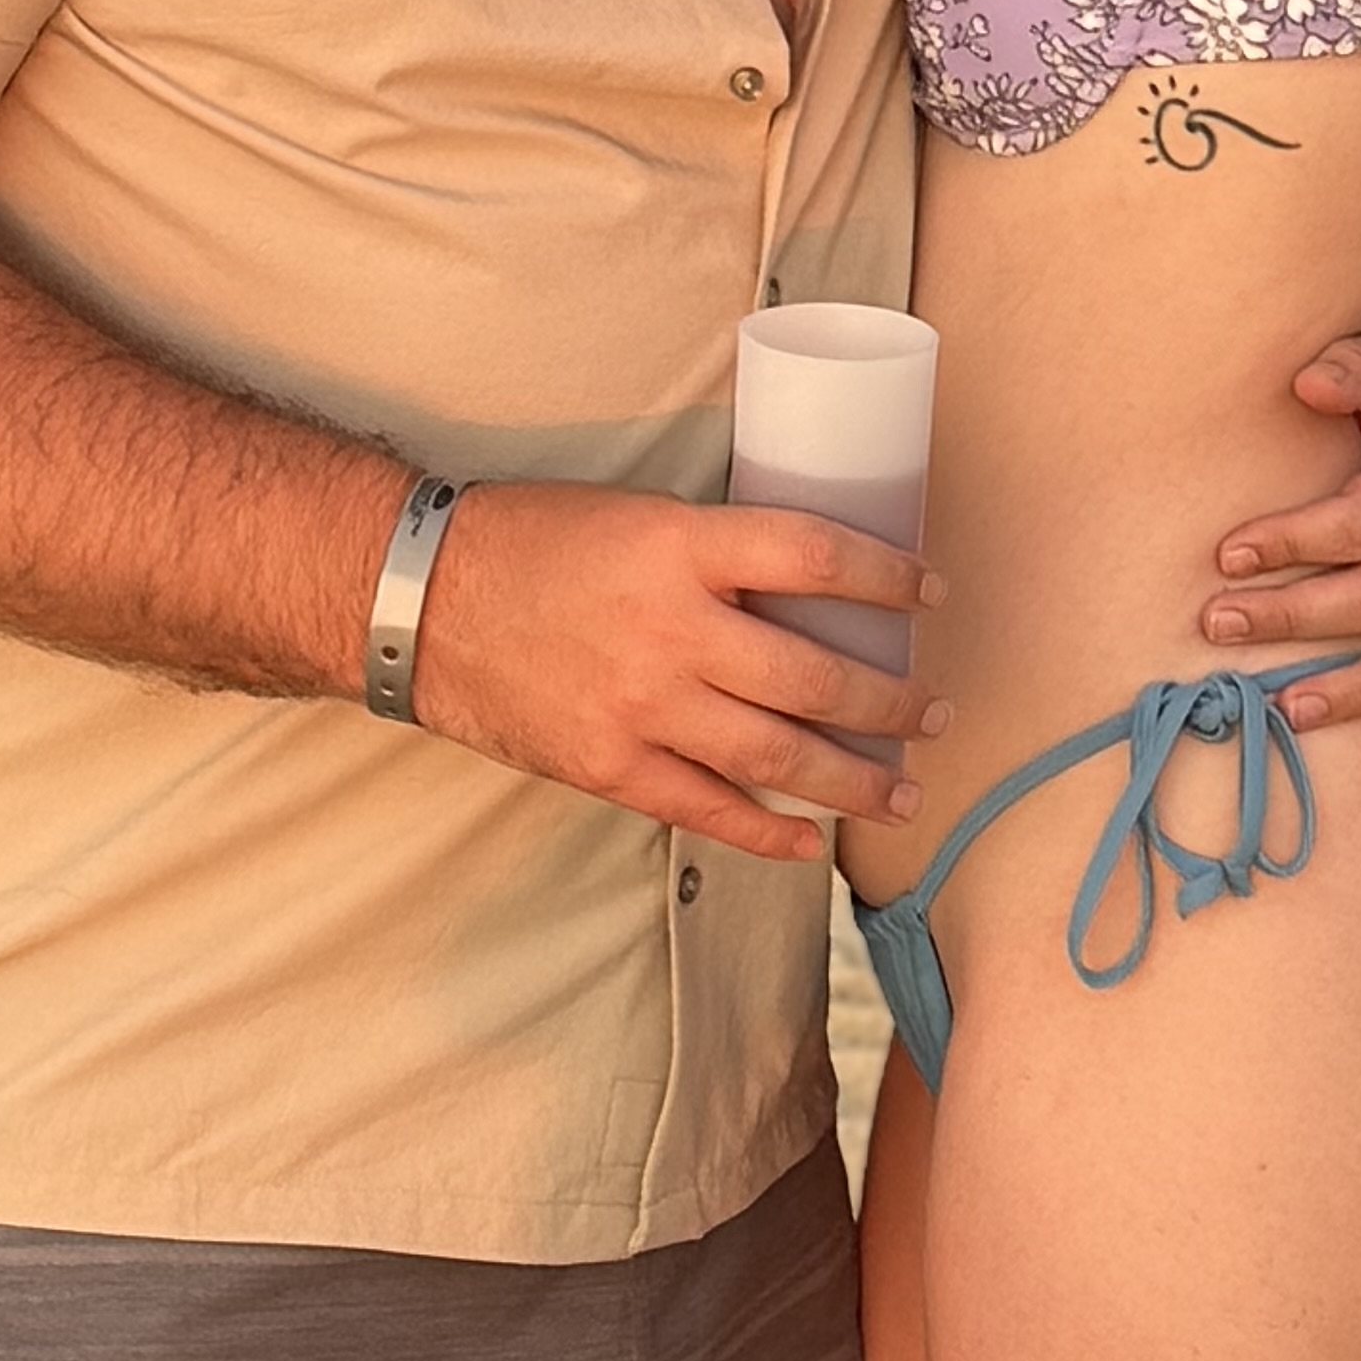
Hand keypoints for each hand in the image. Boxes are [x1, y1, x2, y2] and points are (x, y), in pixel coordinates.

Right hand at [409, 482, 943, 868]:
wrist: (423, 599)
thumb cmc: (531, 540)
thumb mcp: (637, 517)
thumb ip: (714, 554)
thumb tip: (806, 586)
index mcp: (682, 547)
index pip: (817, 556)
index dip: (887, 574)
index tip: (929, 591)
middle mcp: (671, 630)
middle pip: (814, 674)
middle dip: (891, 700)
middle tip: (936, 712)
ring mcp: (642, 708)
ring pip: (777, 755)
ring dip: (854, 778)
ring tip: (904, 787)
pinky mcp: (610, 766)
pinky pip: (707, 810)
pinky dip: (768, 833)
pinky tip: (812, 843)